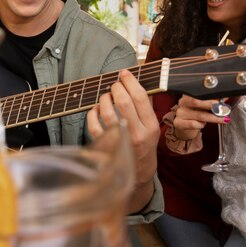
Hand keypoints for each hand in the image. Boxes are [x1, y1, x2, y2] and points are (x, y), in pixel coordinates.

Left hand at [86, 69, 159, 212]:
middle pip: (124, 102)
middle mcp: (136, 134)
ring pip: (108, 112)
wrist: (138, 172)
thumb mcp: (152, 127)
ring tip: (106, 96)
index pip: (140, 97)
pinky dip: (93, 113)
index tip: (125, 74)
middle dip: (116, 87)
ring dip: (105, 98)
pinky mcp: (105, 146)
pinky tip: (96, 109)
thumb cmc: (145, 145)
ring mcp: (120, 141)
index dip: (130, 81)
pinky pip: (94, 125)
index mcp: (151, 127)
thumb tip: (136, 81)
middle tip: (115, 84)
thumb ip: (146, 106)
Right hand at [172, 95, 226, 139]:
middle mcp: (183, 102)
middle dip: (212, 105)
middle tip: (223, 109)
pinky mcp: (178, 123)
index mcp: (188, 95)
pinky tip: (203, 125)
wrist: (185, 128)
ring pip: (199, 115)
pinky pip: (192, 124)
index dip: (211, 95)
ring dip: (213, 118)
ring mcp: (180, 113)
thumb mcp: (203, 107)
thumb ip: (212, 101)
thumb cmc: (195, 115)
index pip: (199, 92)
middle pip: (197, 101)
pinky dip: (200, 125)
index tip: (221, 98)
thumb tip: (224, 97)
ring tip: (223, 119)